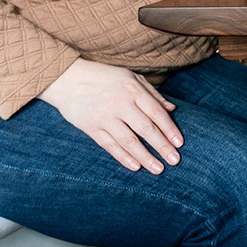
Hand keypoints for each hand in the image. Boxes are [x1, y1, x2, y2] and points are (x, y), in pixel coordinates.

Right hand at [39, 58, 184, 172]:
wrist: (66, 79)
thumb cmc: (104, 77)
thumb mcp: (131, 78)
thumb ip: (152, 94)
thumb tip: (172, 109)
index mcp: (133, 90)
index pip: (156, 113)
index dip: (170, 129)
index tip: (180, 144)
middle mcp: (120, 104)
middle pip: (146, 129)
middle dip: (162, 146)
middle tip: (175, 161)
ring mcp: (105, 117)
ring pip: (129, 141)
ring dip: (145, 157)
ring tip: (158, 169)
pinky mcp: (91, 127)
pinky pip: (110, 145)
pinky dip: (123, 157)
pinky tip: (135, 166)